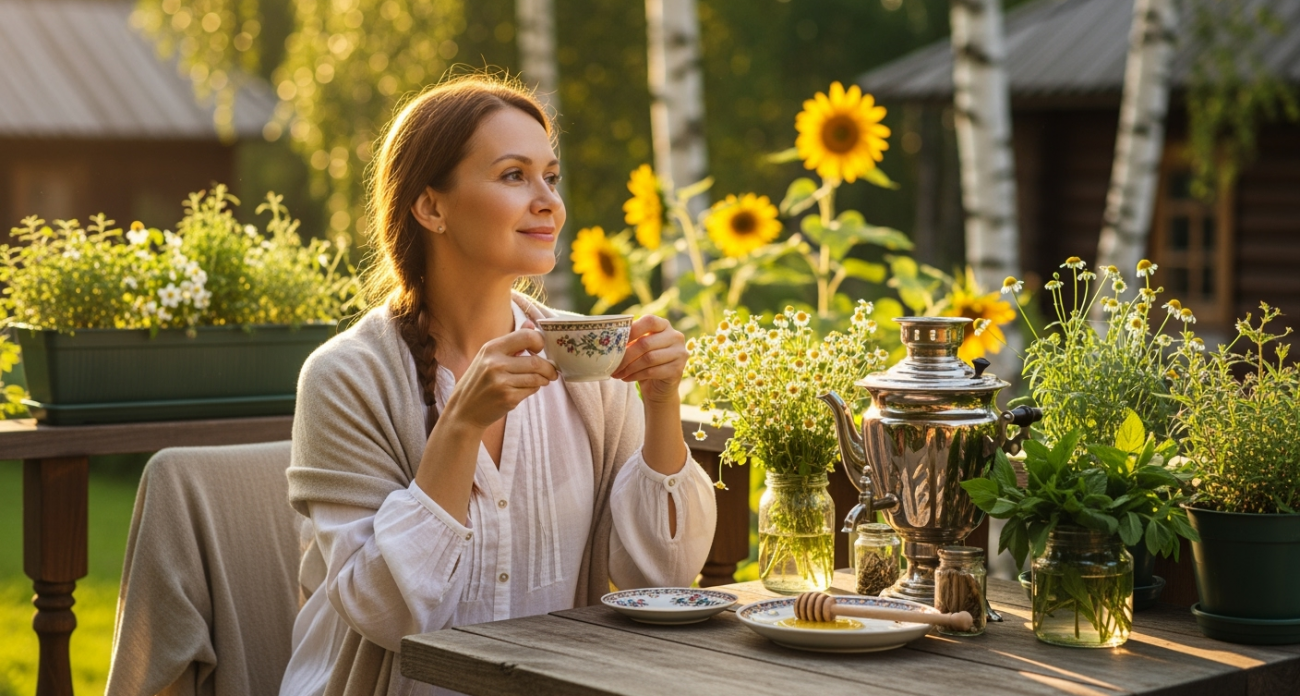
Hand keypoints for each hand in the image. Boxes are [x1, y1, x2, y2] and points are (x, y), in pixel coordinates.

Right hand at [441, 325, 558, 430]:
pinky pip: (531, 390)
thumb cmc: (478, 381)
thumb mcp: (488, 357)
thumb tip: (531, 324)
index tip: (540, 349)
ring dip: (544, 379)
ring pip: (537, 377)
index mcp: (491, 348)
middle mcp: (496, 363)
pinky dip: (534, 389)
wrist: (464, 410)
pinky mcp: (508, 398)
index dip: (539, 342)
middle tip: (552, 371)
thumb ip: (512, 341)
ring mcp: (502, 382)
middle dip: (549, 367)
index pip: (526, 337)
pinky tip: (527, 388)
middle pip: (536, 361)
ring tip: (543, 380)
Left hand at [611, 315, 685, 404]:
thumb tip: (611, 340)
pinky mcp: (677, 370)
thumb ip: (630, 340)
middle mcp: (675, 337)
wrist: (660, 387)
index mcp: (665, 325)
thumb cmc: (646, 363)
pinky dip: (635, 375)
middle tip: (612, 365)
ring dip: (629, 367)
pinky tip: (626, 378)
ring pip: (648, 358)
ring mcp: (679, 353)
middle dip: (626, 355)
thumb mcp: (639, 348)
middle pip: (646, 343)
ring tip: (617, 373)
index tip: (616, 342)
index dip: (632, 330)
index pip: (649, 321)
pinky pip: (652, 372)